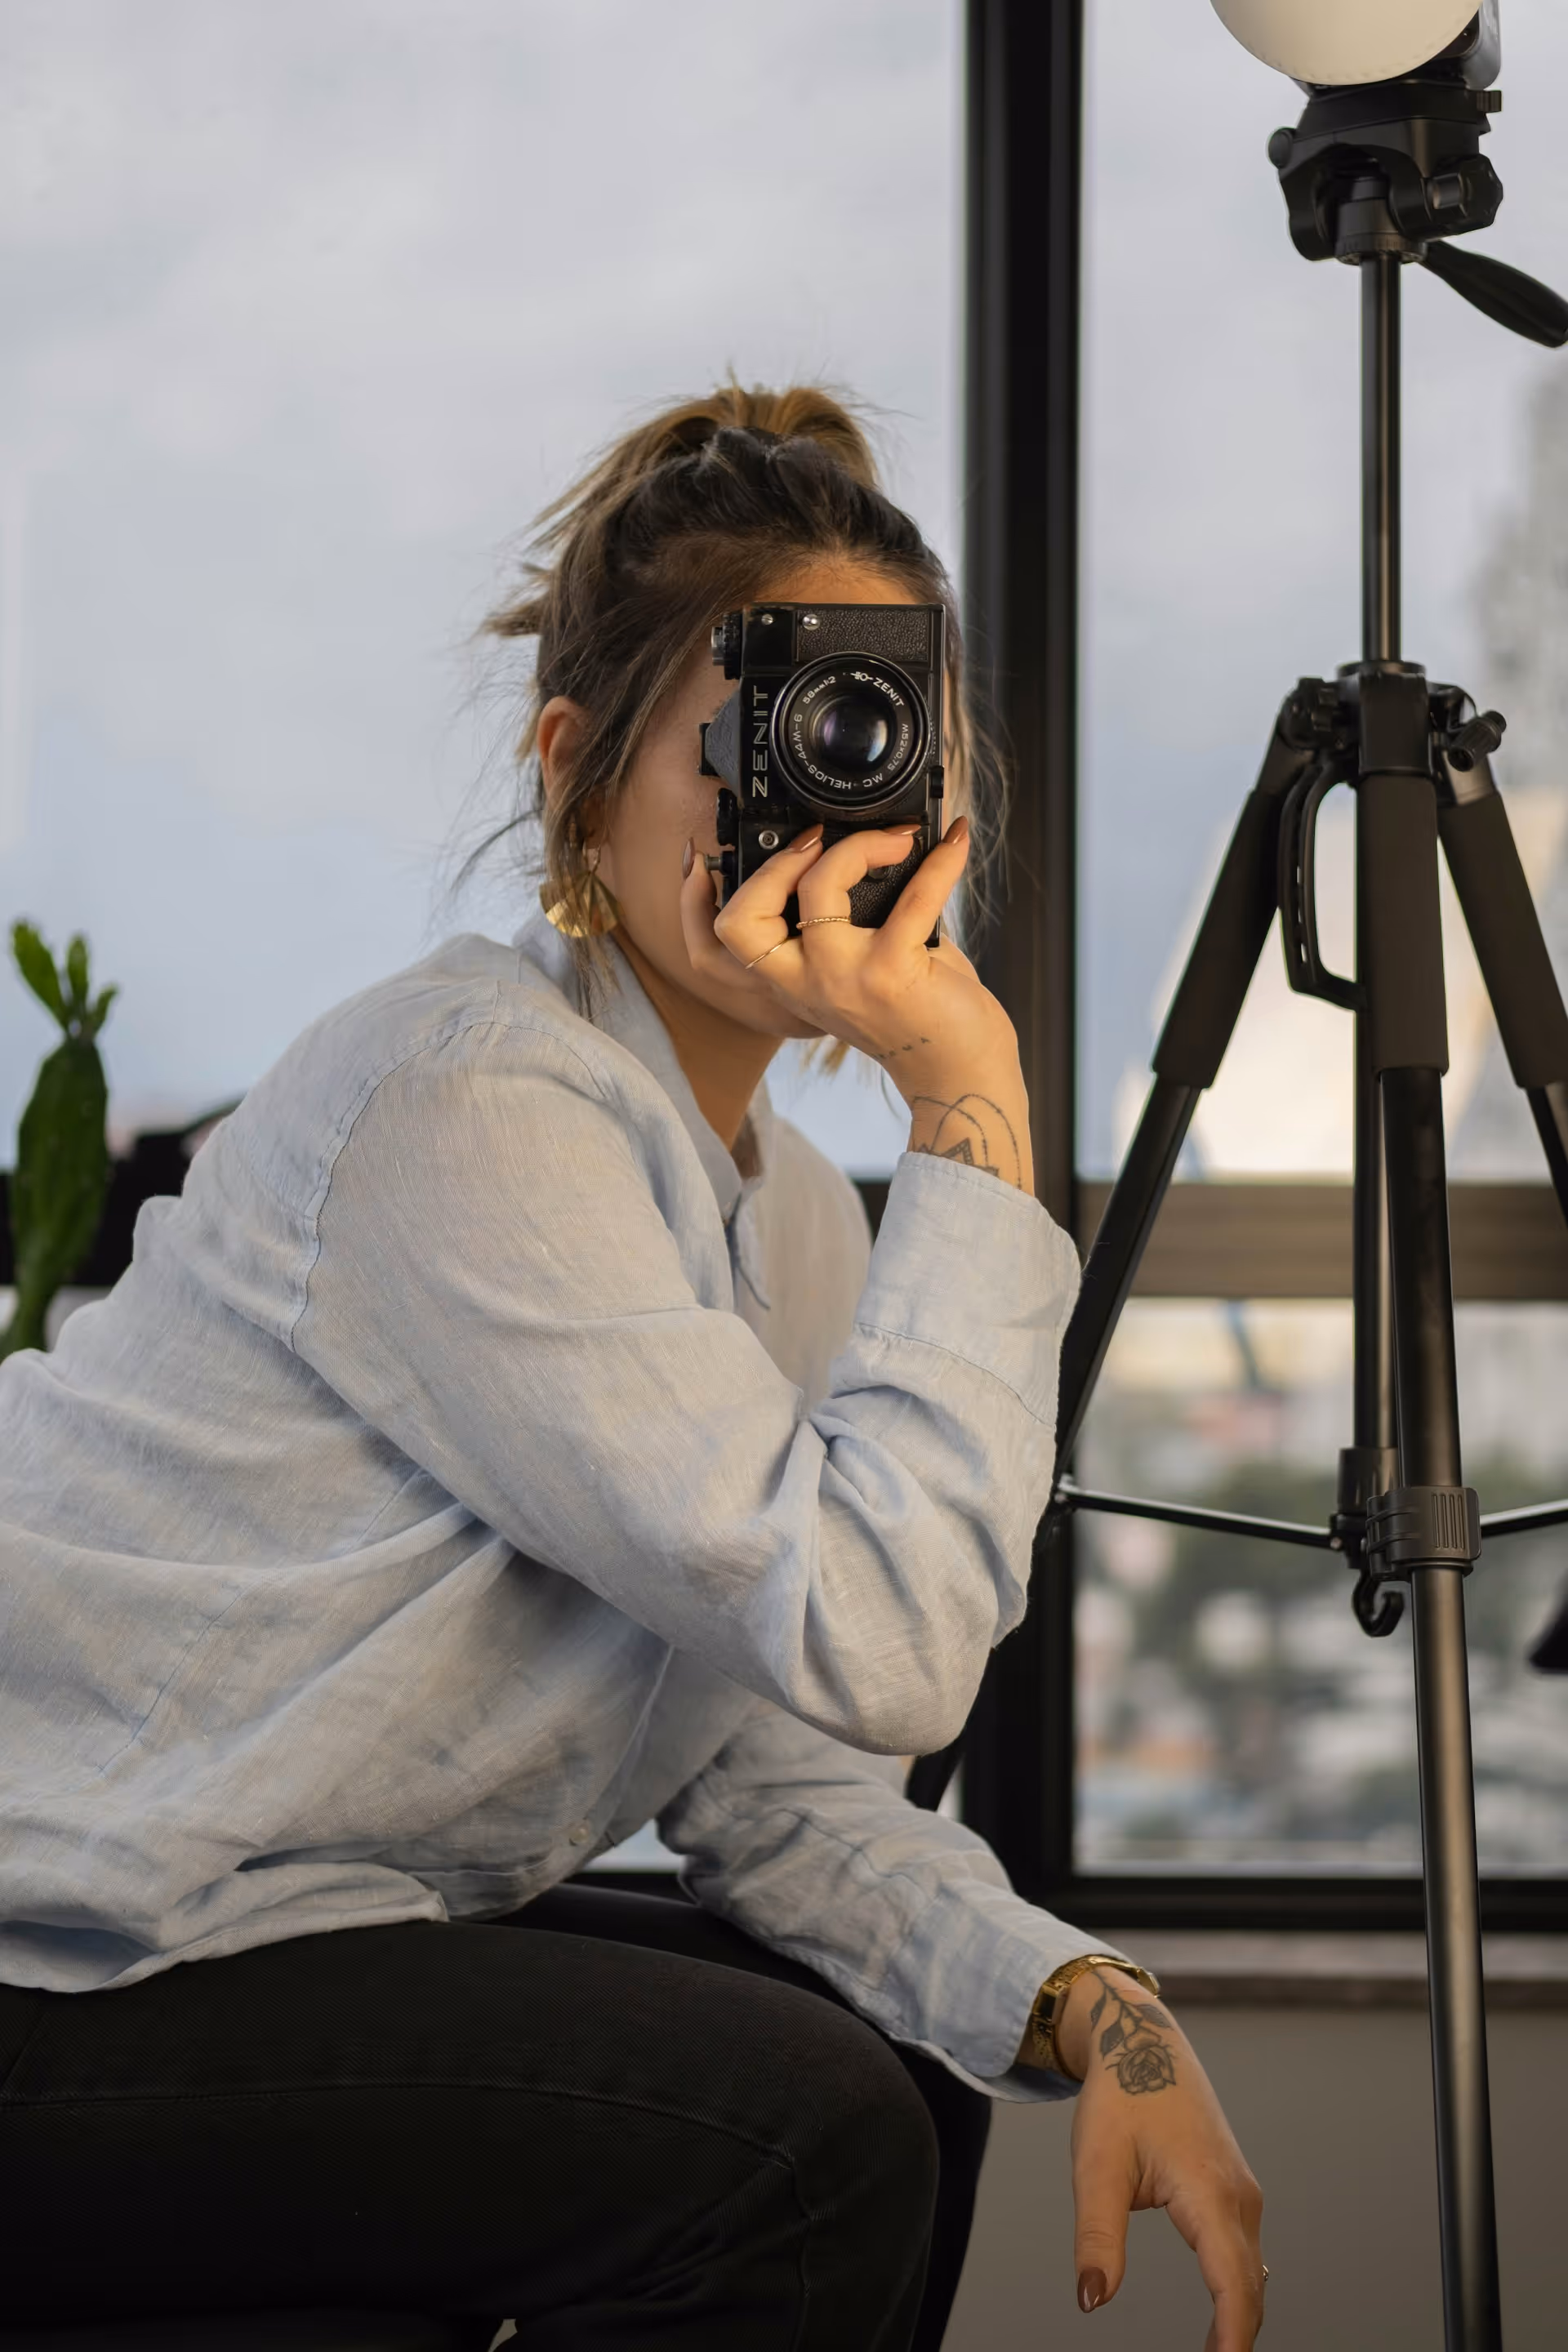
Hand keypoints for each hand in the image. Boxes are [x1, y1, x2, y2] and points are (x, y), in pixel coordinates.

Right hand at [681, 816, 1033, 1187]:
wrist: (957, 1074)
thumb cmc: (918, 1017)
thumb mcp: (863, 970)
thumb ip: (851, 923)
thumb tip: (869, 850)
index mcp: (793, 981)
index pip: (727, 936)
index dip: (726, 889)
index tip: (767, 849)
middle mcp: (807, 983)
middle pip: (744, 918)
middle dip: (778, 862)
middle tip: (820, 841)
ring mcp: (846, 978)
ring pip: (817, 889)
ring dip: (857, 847)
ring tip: (895, 838)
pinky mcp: (893, 973)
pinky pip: (912, 897)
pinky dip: (940, 862)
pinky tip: (956, 843)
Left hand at [1059, 1966, 1264, 2348]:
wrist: (1144, 2042)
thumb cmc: (1120, 2097)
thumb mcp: (1096, 2166)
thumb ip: (1097, 2237)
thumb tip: (1093, 2301)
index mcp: (1209, 2192)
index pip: (1234, 2285)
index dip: (1233, 2339)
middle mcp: (1238, 2195)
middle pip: (1248, 2288)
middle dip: (1236, 2339)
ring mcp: (1241, 2191)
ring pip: (1249, 2273)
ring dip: (1239, 2317)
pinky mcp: (1234, 2189)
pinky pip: (1243, 2252)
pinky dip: (1237, 2290)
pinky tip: (1224, 2318)